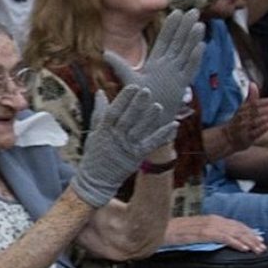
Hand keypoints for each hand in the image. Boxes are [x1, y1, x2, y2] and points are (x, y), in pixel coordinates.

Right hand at [71, 85, 178, 207]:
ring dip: (150, 118)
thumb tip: (100, 92)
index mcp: (105, 130)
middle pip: (128, 118)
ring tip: (158, 106)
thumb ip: (99, 111)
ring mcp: (127, 147)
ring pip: (140, 130)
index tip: (133, 86)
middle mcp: (116, 137)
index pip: (114, 111)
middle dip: (137, 104)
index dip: (124, 98)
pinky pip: (152, 144)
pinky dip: (163, 135)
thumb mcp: (94, 131)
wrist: (96, 180)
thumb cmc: (94, 154)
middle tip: (147, 90)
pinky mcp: (137, 157)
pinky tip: (174, 124)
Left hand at [104, 8, 205, 122]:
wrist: (148, 118)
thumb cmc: (139, 99)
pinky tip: (201, 46)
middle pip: (179, 43)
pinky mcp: (182, 85)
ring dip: (193, 39)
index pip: (165, 40)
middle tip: (194, 11)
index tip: (176, 11)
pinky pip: (190, 69)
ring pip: (186, 53)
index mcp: (157, 62)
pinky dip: (195, 58)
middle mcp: (168, 66)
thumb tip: (105, 53)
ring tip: (199, 24)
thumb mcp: (129, 79)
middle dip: (186, 27)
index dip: (171, 26)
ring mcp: (176, 74)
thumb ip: (119, 65)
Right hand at [166, 215, 266, 252]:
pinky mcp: (203, 233)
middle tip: (263, 247)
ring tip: (258, 249)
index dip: (248, 231)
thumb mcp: (195, 232)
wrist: (159, 229)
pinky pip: (223, 238)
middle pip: (238, 228)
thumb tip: (218, 240)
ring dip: (248, 241)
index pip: (235, 224)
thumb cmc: (175, 232)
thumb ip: (208, 233)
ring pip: (234, 232)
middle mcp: (212, 220)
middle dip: (252, 237)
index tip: (258, 239)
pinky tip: (243, 249)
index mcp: (211, 219)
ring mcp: (208, 226)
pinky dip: (235, 242)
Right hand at [221, 83, 267, 153]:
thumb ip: (250, 97)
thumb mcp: (243, 108)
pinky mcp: (246, 138)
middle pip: (258, 111)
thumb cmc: (237, 122)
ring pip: (257, 121)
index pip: (256, 103)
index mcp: (243, 109)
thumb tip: (252, 83)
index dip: (267, 102)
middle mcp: (243, 117)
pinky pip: (254, 133)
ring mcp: (244, 128)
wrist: (227, 138)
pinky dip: (262, 129)